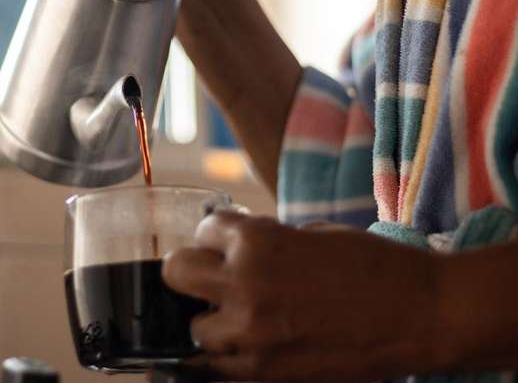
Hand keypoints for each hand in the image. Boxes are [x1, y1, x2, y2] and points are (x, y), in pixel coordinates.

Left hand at [162, 213, 448, 381]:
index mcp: (256, 243)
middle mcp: (243, 287)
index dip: (216, 234)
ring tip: (240, 315)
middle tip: (214, 274)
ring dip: (212, 318)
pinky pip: (218, 368)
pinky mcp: (265, 375)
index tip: (226, 242)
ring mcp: (251, 337)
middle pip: (177, 273)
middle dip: (195, 269)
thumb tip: (235, 249)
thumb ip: (265, 241)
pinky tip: (247, 345)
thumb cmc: (375, 266)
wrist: (422, 315)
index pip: (202, 230)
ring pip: (195, 328)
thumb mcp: (312, 234)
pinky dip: (226, 357)